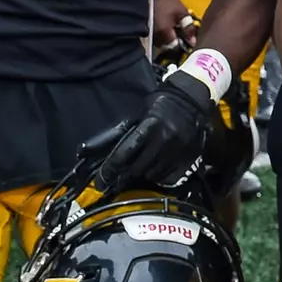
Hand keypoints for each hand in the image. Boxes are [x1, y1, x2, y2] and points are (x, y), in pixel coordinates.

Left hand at [92, 69, 214, 193]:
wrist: (191, 99)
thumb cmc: (160, 104)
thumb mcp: (137, 113)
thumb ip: (117, 132)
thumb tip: (90, 150)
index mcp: (150, 126)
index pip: (124, 154)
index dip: (110, 170)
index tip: (100, 183)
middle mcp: (165, 139)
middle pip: (137, 168)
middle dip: (123, 177)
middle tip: (114, 183)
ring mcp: (179, 150)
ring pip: (153, 175)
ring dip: (142, 175)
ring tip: (138, 170)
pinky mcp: (190, 157)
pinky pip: (169, 177)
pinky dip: (159, 176)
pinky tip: (155, 169)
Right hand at [152, 0, 196, 60]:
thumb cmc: (167, 0)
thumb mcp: (182, 12)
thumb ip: (188, 28)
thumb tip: (193, 41)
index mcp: (164, 32)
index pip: (174, 47)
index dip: (181, 45)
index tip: (186, 41)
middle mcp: (154, 35)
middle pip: (166, 47)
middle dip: (174, 43)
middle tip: (180, 34)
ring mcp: (148, 32)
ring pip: (159, 43)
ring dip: (166, 39)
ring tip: (172, 29)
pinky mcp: (144, 28)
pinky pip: (153, 37)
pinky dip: (160, 35)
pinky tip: (164, 27)